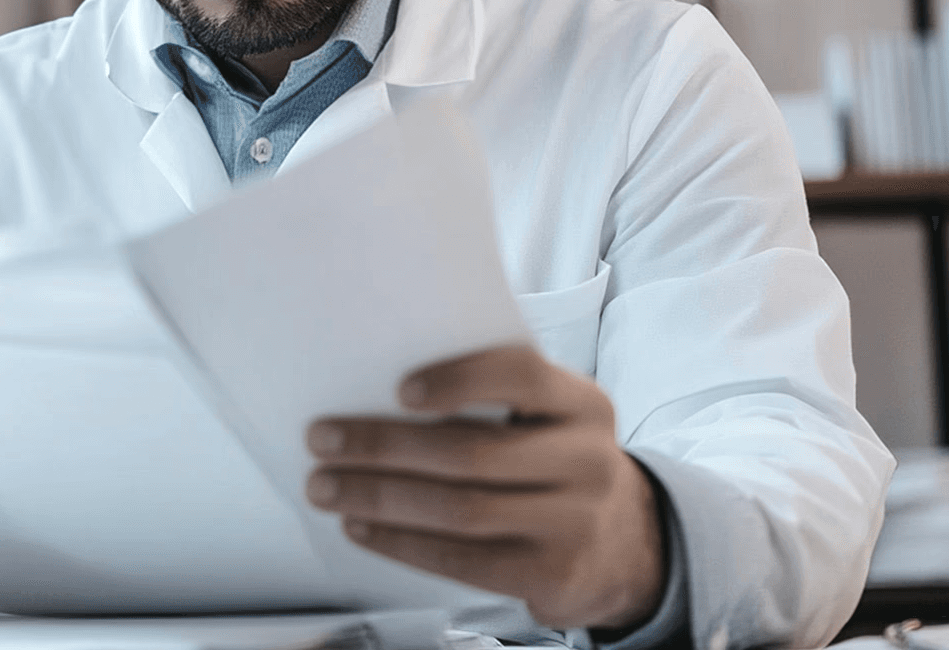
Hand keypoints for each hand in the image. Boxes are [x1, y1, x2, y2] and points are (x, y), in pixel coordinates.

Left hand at [304, 345, 663, 630]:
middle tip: (323, 440)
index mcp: (580, 403)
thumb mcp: (546, 419)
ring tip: (326, 488)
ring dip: (379, 498)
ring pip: (459, 510)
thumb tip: (372, 390)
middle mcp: (587, 460)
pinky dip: (401, 543)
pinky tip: (361, 528)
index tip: (399, 390)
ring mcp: (574, 522)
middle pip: (471, 452)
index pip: (521, 374)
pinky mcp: (552, 574)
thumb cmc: (554, 462)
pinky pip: (462, 560)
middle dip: (383, 446)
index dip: (459, 379)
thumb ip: (492, 399)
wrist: (625, 544)